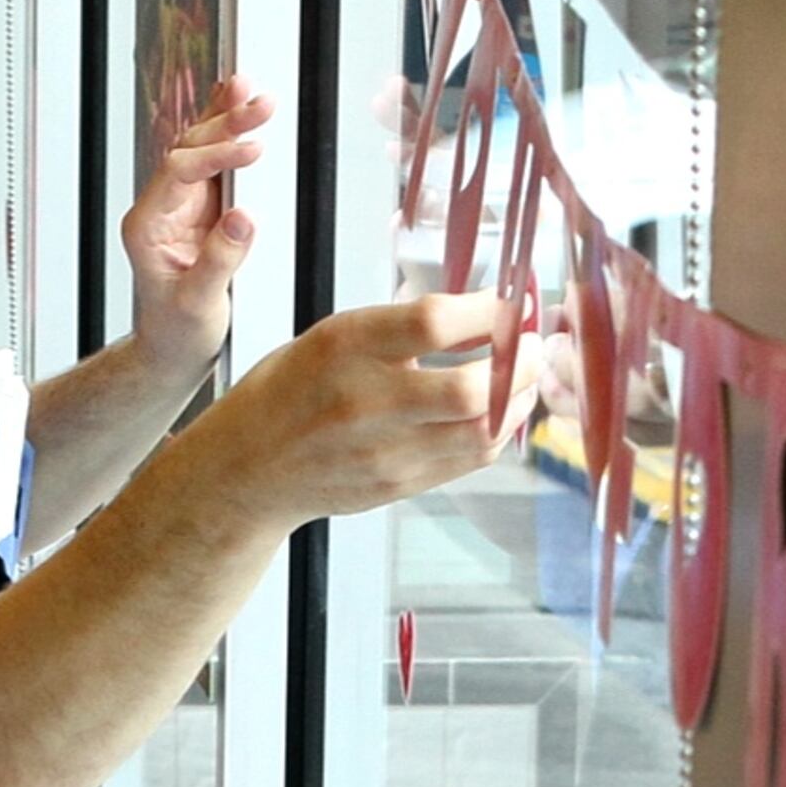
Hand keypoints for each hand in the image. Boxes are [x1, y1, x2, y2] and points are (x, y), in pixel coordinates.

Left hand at [126, 78, 275, 373]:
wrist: (172, 349)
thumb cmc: (177, 332)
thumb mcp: (199, 303)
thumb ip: (220, 260)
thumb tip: (244, 218)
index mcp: (147, 226)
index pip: (179, 172)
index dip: (216, 156)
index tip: (252, 150)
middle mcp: (160, 208)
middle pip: (189, 150)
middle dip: (225, 124)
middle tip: (260, 104)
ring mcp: (180, 206)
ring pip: (199, 148)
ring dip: (226, 118)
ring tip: (251, 89)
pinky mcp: (201, 210)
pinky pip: (213, 163)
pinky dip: (229, 136)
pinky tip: (240, 107)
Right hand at [192, 294, 540, 531]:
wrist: (249, 469)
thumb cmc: (289, 392)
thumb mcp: (331, 336)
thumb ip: (399, 328)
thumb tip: (482, 314)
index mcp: (344, 348)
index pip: (435, 322)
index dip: (489, 310)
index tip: (512, 302)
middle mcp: (364, 403)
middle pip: (471, 390)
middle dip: (521, 361)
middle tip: (536, 343)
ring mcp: (383, 452)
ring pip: (483, 431)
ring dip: (520, 398)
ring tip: (528, 375)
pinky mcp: (398, 485)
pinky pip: (470, 458)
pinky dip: (499, 429)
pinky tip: (504, 408)